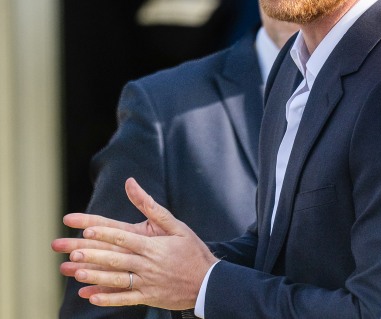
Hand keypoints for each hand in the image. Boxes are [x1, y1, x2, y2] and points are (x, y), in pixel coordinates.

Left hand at [51, 178, 217, 309]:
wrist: (208, 282)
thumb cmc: (192, 250)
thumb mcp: (176, 225)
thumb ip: (151, 206)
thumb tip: (131, 184)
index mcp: (153, 245)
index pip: (124, 237)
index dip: (104, 234)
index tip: (86, 230)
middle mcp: (147, 264)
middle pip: (115, 258)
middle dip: (91, 255)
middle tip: (70, 253)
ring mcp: (147, 282)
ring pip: (117, 279)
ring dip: (95, 276)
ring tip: (76, 273)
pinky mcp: (148, 296)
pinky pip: (125, 299)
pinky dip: (108, 298)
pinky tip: (91, 296)